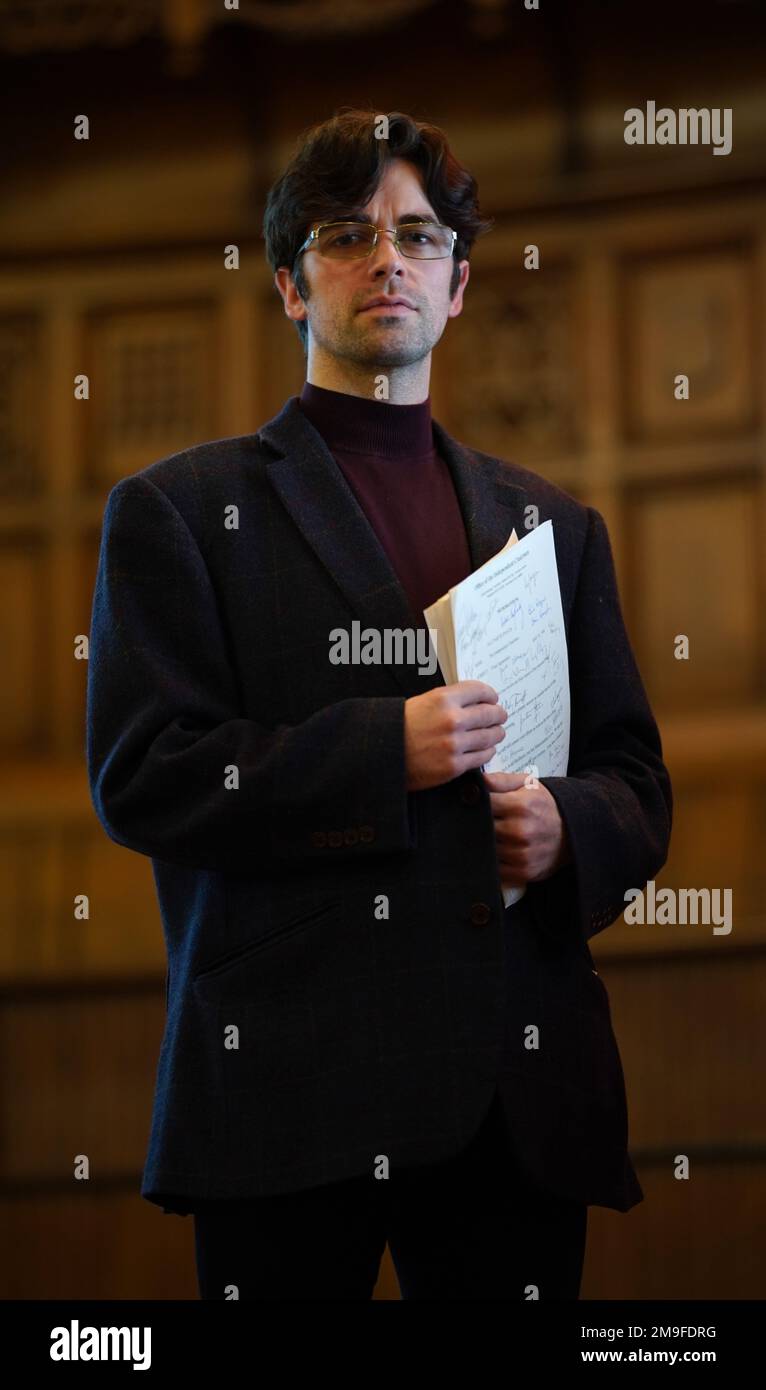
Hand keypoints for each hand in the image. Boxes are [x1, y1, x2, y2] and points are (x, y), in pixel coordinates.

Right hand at [404, 682, 506, 791]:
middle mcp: (451, 720)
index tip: (493, 699)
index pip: (480, 691)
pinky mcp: (454, 766)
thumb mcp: (423, 702)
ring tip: (496, 733)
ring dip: (496, 733)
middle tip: (501, 716)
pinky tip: (486, 748)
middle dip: (498, 714)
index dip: (490, 695)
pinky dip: (488, 751)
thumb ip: (450, 700)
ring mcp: (454, 744)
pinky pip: (482, 756)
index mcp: (443, 699)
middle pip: (490, 714)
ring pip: (490, 736)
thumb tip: (476, 700)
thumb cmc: (400, 726)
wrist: (383, 753)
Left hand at [482, 770, 571, 886]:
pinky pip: (495, 869)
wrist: (573, 832)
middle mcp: (520, 831)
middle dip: (475, 825)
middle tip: (475, 821)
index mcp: (520, 806)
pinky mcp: (523, 872)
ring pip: (485, 849)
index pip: (482, 805)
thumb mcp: (528, 785)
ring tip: (486, 836)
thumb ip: (500, 780)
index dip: (473, 804)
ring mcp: (521, 854)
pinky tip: (496, 852)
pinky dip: (491, 861)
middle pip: (480, 829)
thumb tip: (477, 781)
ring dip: (482, 844)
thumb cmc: (545, 806)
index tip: (471, 804)